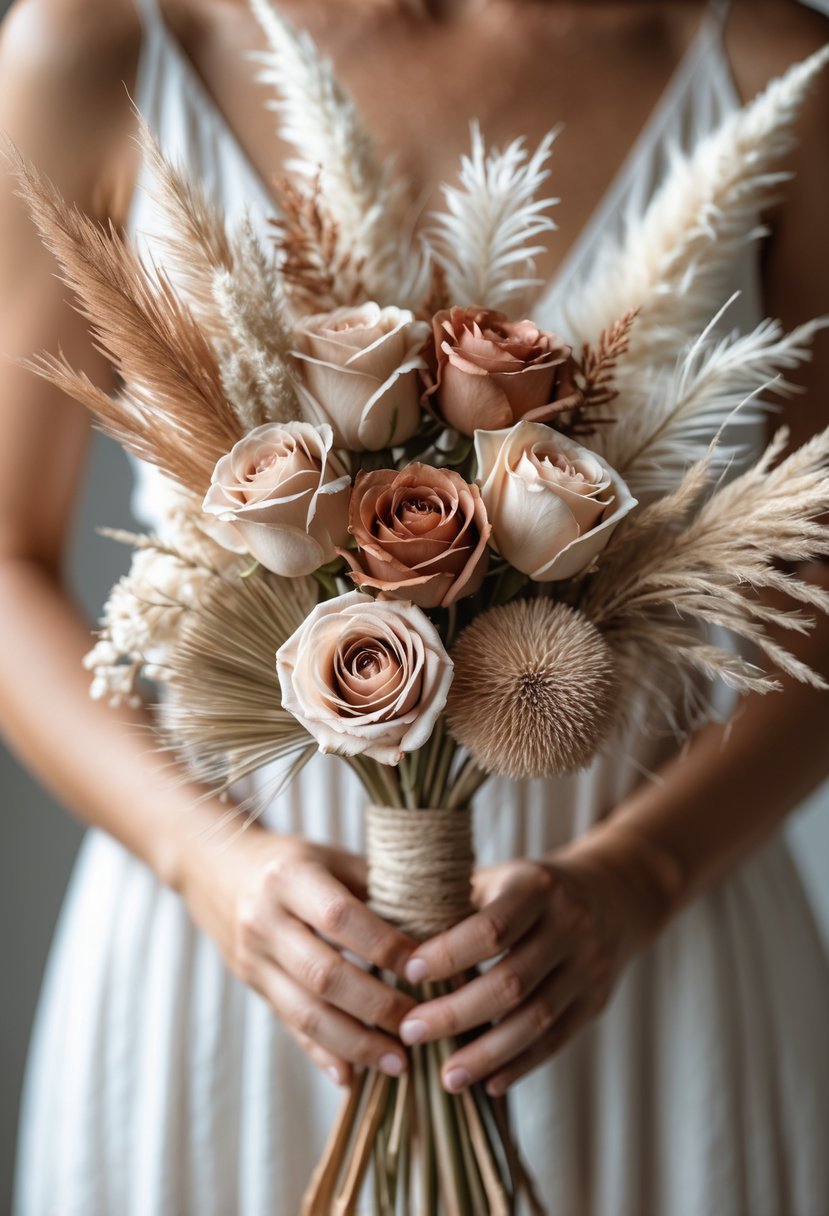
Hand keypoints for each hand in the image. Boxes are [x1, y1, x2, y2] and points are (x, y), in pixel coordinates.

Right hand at [180, 819, 417, 1085]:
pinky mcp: (252, 984)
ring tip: (400, 1063)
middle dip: (377, 1006)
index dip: (384, 946)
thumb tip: (436, 923)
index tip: (424, 968)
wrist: (216, 866)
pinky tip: (352, 1076)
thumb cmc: (293, 859)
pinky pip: (289, 1026)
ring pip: (305, 1012)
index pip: (340, 918)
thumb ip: (376, 886)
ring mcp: (254, 957)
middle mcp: (265, 919)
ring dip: (355, 1044)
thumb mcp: (330, 856)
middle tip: (419, 1025)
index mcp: (290, 877)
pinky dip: (322, 1054)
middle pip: (323, 975)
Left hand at [397, 826, 671, 1095]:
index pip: (491, 929)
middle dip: (456, 1014)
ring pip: (535, 1020)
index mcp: (537, 887)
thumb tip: (387, 936)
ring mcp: (588, 966)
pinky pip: (556, 1040)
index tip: (407, 973)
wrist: (614, 892)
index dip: (448, 954)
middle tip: (410, 1033)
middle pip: (511, 982)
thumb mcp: (498, 878)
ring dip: (487, 1054)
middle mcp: (569, 926)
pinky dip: (520, 1064)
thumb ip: (453, 902)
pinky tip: (488, 1082)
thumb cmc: (530, 887)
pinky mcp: (597, 1001)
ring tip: (445, 1078)